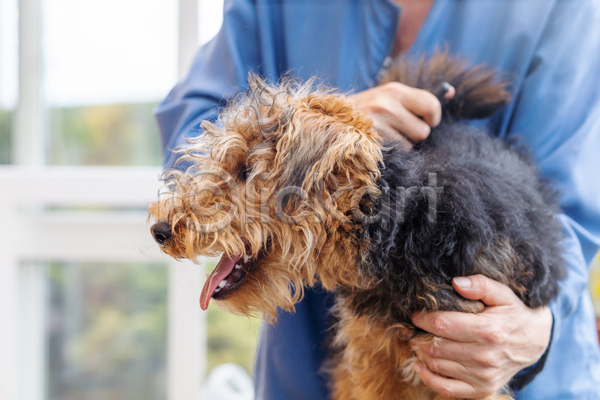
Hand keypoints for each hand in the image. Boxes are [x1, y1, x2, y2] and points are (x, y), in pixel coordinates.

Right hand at [347, 82, 454, 144]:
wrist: (326, 122)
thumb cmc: (363, 113)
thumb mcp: (386, 97)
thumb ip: (415, 99)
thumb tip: (451, 92)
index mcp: (394, 90)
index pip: (432, 104)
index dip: (433, 118)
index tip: (426, 121)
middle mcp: (387, 103)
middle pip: (424, 130)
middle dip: (415, 135)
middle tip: (398, 131)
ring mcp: (377, 123)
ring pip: (410, 145)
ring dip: (402, 146)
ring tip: (384, 138)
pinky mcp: (370, 141)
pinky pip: (396, 154)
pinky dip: (391, 154)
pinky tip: (377, 145)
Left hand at [410, 275, 552, 397]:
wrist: (534, 342)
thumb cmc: (513, 314)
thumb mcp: (502, 294)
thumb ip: (480, 285)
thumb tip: (456, 282)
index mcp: (488, 331)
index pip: (441, 325)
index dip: (422, 319)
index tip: (415, 314)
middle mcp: (485, 356)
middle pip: (435, 347)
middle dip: (418, 336)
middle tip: (413, 329)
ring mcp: (483, 376)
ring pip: (436, 366)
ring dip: (421, 354)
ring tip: (418, 342)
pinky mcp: (482, 389)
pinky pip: (446, 389)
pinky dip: (428, 378)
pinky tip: (420, 365)